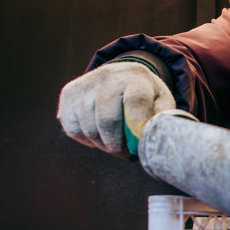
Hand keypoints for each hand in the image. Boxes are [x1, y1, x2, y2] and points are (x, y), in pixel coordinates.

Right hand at [57, 62, 174, 157]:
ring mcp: (85, 84)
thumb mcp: (162, 102)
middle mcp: (108, 77)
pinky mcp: (68, 94)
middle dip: (117, 146)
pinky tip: (99, 135)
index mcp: (136, 78)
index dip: (137, 128)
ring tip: (115, 145)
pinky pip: (73, 129)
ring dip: (103, 145)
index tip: (139, 148)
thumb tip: (159, 142)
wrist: (122, 75)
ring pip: (89, 129)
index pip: (135, 102)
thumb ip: (162, 120)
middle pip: (107, 120)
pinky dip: (86, 140)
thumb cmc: (146, 95)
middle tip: (126, 154)